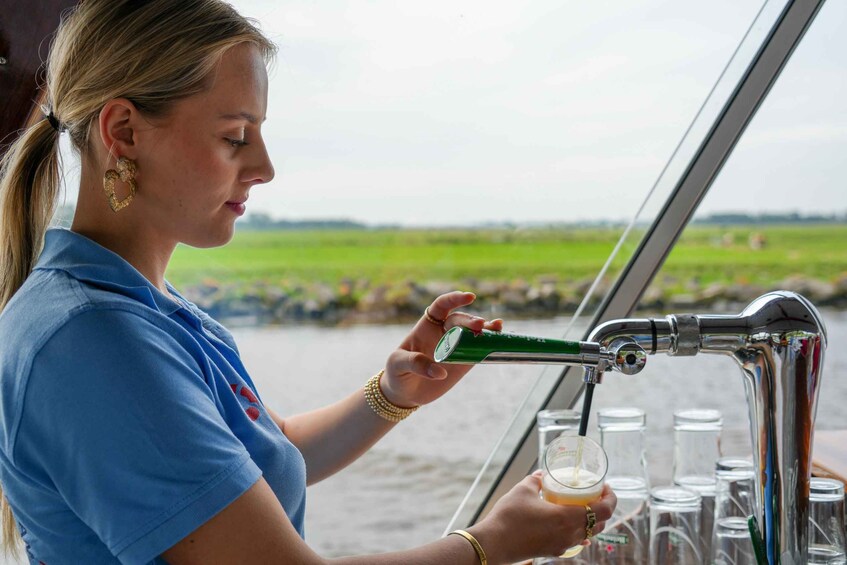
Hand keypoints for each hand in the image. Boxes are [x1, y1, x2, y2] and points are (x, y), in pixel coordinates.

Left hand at [380, 291, 502, 407]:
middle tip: (479, 326)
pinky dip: (490, 343)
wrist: (405, 393)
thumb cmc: (397, 373)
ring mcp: (456, 347)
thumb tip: (440, 370)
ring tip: (497, 328)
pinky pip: (479, 350)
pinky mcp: (464, 362)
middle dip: (470, 320)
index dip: (454, 299)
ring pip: (474, 333)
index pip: (441, 306)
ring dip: (486, 328)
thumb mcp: (398, 365)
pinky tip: (500, 338)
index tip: (469, 297)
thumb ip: (415, 363)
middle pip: (460, 320)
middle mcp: (444, 332)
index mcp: (426, 326)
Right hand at [472, 473, 616, 563]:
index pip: (604, 511)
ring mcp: (562, 545)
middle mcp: (570, 534)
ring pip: (588, 534)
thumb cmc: (510, 516)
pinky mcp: (553, 551)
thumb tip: (541, 475)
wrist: (495, 543)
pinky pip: (574, 541)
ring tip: (582, 506)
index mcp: (568, 518)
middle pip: (600, 524)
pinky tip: (569, 525)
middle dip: (602, 509)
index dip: (611, 498)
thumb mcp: (523, 490)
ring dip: (591, 520)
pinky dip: (578, 531)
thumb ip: (535, 480)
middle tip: (595, 494)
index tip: (606, 487)